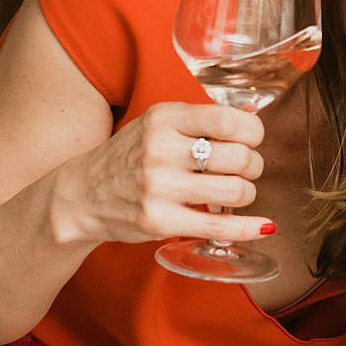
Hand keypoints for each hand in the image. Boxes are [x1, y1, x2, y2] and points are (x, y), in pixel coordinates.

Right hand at [47, 100, 269, 247]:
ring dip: (248, 192)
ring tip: (238, 192)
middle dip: (253, 164)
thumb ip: (198, 121)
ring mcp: (159, 187)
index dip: (253, 132)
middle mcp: (161, 150)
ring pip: (234, 190)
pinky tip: (263, 226)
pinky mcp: (160, 221)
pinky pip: (219, 226)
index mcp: (164, 118)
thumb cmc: (129, 156)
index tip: (252, 139)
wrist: (82, 194)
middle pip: (238, 157)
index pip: (227, 120)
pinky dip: (249, 227)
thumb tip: (252, 121)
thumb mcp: (156, 124)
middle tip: (246, 169)